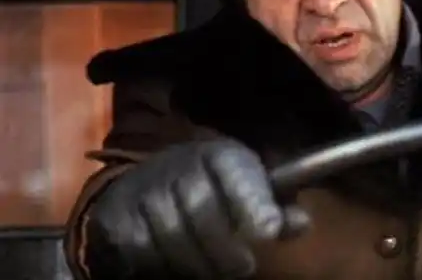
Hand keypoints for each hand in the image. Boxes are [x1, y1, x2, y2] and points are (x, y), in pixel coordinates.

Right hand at [86, 140, 309, 279]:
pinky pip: (140, 249)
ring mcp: (145, 187)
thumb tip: (302, 224)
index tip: (268, 231)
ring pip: (171, 235)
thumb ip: (276, 208)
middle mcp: (180, 163)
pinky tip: (176, 265)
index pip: (236, 173)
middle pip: (202, 211)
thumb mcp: (249, 188)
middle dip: (225, 248)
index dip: (252, 202)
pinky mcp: (117, 212)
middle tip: (243, 266)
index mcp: (221, 155)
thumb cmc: (214, 188)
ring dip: (195, 262)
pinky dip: (160, 265)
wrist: (150, 179)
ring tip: (211, 270)